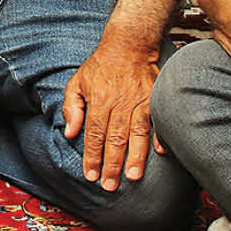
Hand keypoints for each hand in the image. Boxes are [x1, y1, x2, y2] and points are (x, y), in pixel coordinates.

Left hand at [62, 39, 160, 190]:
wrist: (128, 44)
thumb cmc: (100, 66)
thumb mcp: (77, 82)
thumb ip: (72, 108)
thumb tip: (70, 133)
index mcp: (99, 101)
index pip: (94, 135)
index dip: (92, 157)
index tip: (91, 176)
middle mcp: (119, 103)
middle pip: (115, 139)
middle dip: (112, 165)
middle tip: (110, 186)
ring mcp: (139, 100)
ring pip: (137, 133)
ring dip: (135, 157)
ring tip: (133, 178)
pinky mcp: (154, 98)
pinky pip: (158, 120)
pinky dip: (160, 136)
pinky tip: (161, 152)